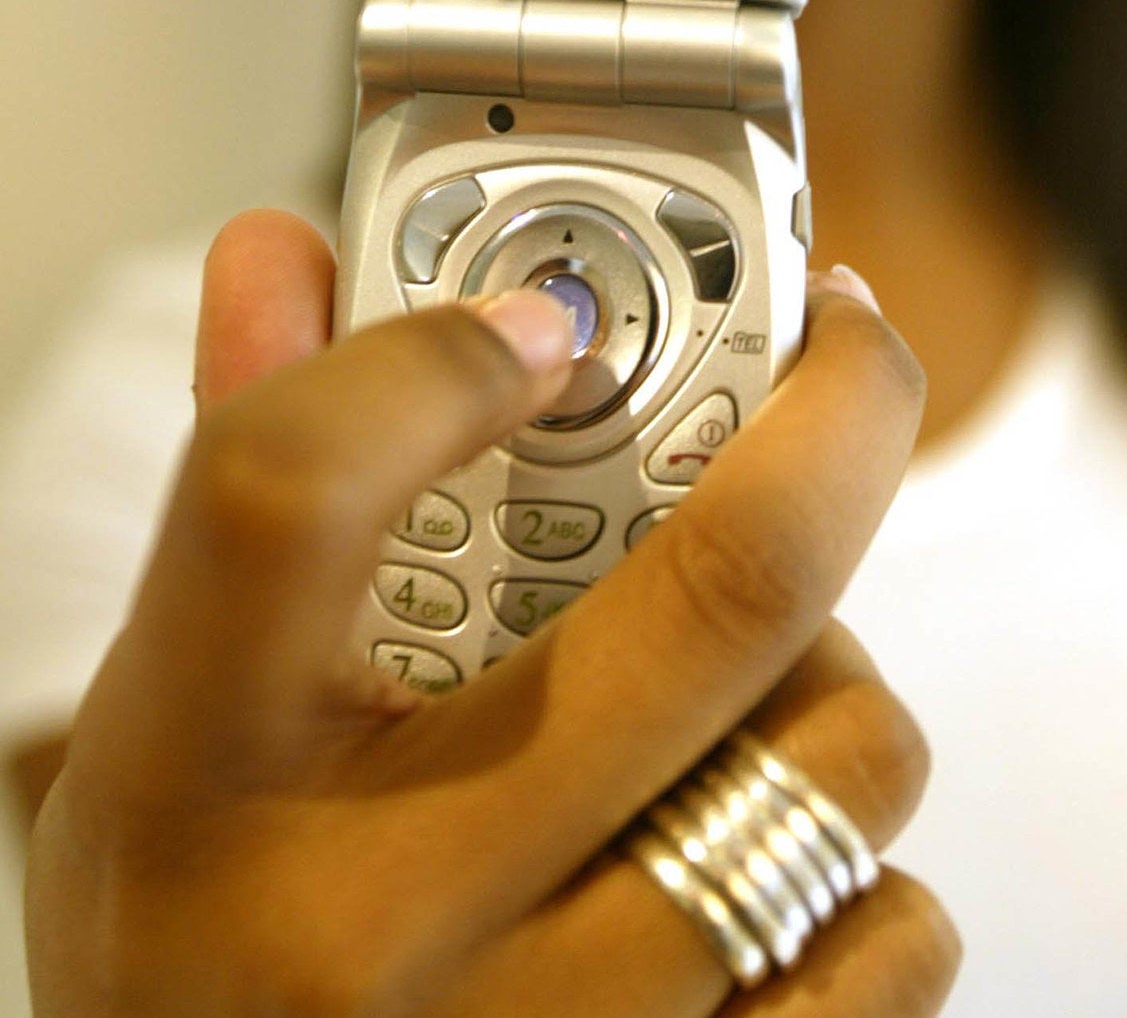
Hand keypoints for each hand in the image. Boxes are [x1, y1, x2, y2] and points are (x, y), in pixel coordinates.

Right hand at [26, 211, 957, 1015]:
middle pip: (715, 590)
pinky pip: (892, 937)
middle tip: (842, 352)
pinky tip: (753, 850)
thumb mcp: (168, 717)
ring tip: (757, 671)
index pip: (298, 489)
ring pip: (840, 760)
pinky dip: (866, 866)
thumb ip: (252, 472)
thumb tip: (282, 256)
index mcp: (203, 780)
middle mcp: (374, 926)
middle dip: (832, 421)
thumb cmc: (201, 938)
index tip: (555, 313)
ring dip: (836, 671)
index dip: (442, 356)